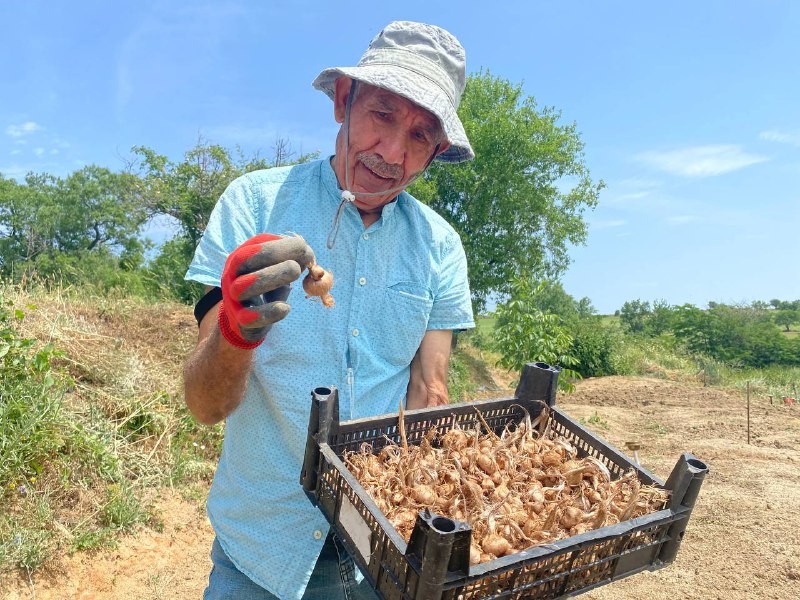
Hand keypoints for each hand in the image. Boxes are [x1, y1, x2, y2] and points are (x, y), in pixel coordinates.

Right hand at [218, 234, 315, 348]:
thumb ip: (295, 261)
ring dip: (270, 279)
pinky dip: (268, 312)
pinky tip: (285, 308)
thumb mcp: (279, 269)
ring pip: (242, 288)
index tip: (307, 253)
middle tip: (297, 267)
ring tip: (293, 281)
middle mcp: (233, 274)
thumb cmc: (268, 286)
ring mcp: (233, 297)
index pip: (258, 244)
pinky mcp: (239, 320)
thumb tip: (311, 259)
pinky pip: (248, 317)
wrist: (246, 318)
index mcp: (244, 256)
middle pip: (244, 260)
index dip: (284, 246)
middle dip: (273, 256)